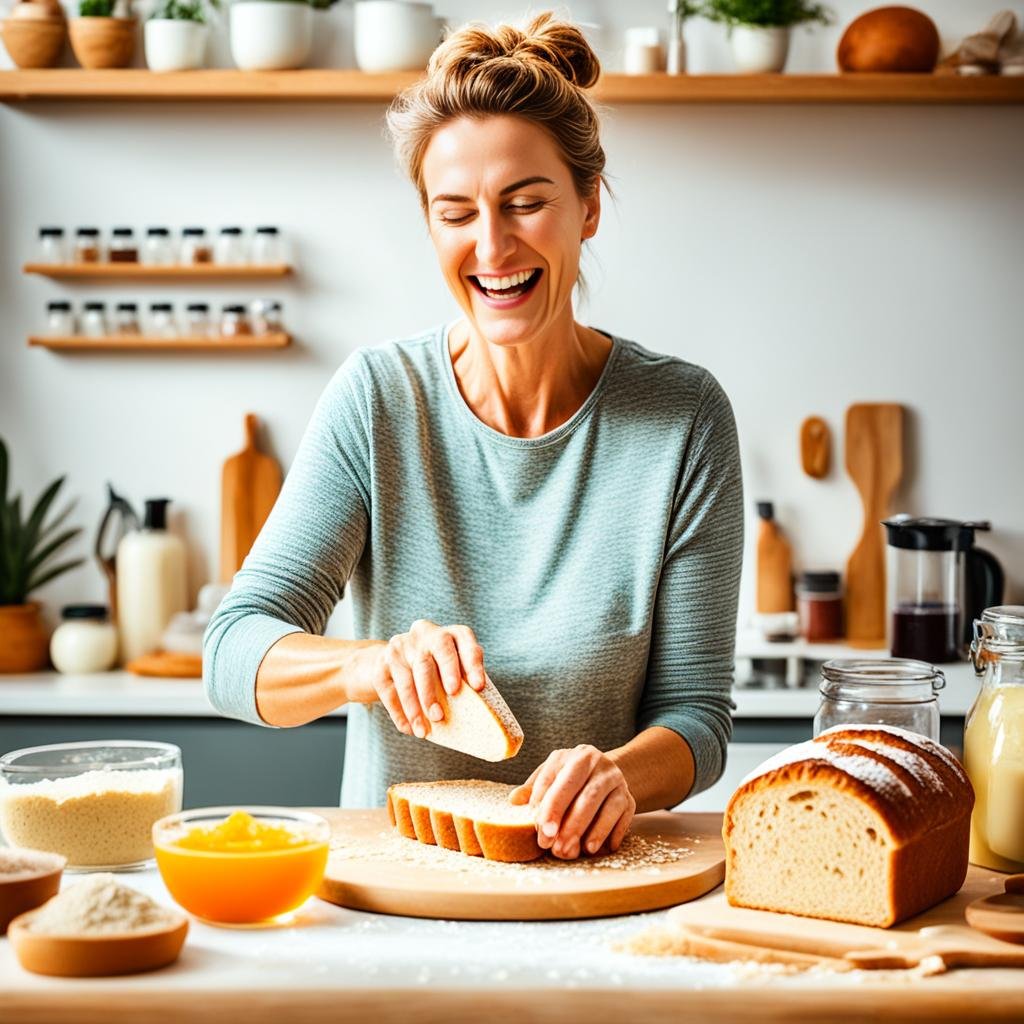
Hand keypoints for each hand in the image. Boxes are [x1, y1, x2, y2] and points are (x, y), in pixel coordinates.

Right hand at [369, 620, 485, 739]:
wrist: (397, 659)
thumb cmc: (438, 668)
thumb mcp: (454, 666)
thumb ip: (465, 678)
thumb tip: (480, 710)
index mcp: (450, 633)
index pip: (463, 639)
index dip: (472, 663)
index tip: (478, 687)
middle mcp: (425, 633)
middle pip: (430, 657)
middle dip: (435, 688)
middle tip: (440, 715)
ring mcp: (400, 646)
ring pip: (407, 678)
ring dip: (415, 707)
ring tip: (423, 731)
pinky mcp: (381, 663)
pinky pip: (389, 690)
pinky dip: (399, 713)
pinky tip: (408, 728)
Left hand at [509, 745, 635, 859]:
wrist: (604, 773)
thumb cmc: (570, 778)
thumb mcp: (551, 775)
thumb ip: (533, 789)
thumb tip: (513, 801)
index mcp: (576, 756)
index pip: (561, 780)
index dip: (550, 806)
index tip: (540, 829)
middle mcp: (599, 764)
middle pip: (586, 794)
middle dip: (570, 823)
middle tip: (556, 847)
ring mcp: (617, 781)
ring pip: (607, 806)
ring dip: (592, 831)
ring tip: (577, 851)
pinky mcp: (629, 798)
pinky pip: (623, 817)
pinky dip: (611, 833)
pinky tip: (598, 849)